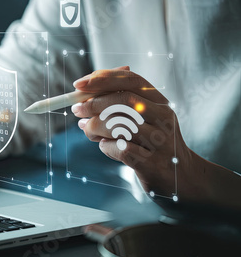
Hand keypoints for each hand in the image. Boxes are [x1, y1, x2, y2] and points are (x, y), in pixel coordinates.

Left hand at [71, 66, 201, 199]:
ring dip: (96, 127)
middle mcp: (164, 118)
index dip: (103, 79)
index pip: (131, 80)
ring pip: (120, 125)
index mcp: (160, 102)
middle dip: (94, 104)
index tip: (79, 84)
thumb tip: (83, 95)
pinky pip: (120, 149)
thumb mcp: (142, 119)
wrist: (179, 177)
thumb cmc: (151, 143)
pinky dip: (106, 147)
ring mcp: (161, 141)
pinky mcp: (152, 163)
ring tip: (89, 130)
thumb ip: (118, 104)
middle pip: (124, 101)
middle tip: (77, 110)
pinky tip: (106, 146)